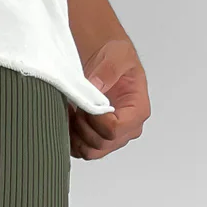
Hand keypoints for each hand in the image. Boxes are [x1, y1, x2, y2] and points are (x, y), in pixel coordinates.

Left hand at [67, 36, 150, 160]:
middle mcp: (128, 128)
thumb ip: (108, 70)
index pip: (115, 130)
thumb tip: (95, 87)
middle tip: (77, 105)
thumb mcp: (117, 55)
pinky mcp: (96, 139)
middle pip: (102, 143)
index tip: (86, 104)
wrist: (105, 59)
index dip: (96, 120)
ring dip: (76, 134)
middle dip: (84, 126)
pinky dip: (70, 138)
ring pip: (90, 151)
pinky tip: (69, 118)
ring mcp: (112, 137)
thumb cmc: (116, 57)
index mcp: (137, 110)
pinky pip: (80, 150)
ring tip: (72, 111)